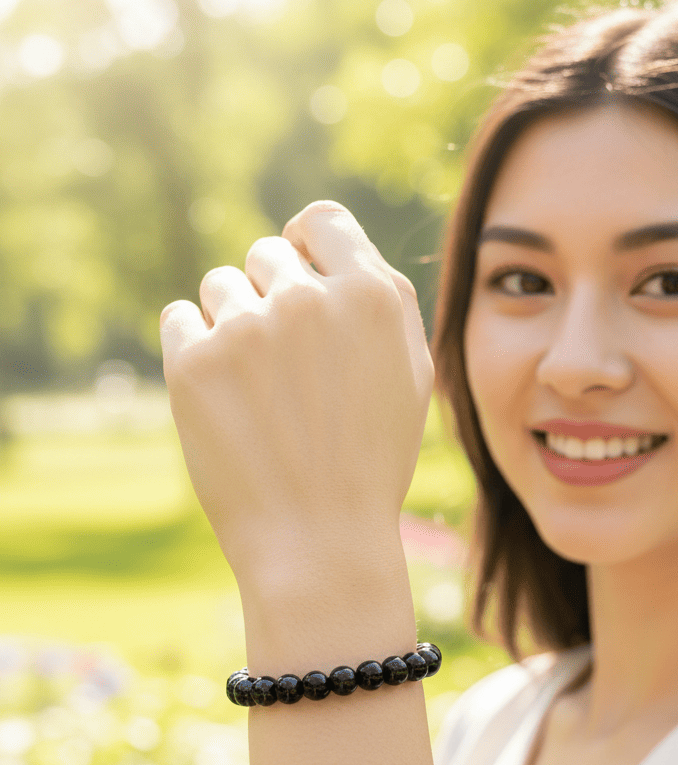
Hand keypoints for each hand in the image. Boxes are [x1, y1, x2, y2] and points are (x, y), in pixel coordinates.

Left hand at [160, 201, 432, 593]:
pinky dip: (195, 348)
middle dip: (273, 296)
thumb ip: (381, 299)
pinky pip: (179, 317)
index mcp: (373, 296)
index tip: (300, 270)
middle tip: (287, 365)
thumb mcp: (411, 376)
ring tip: (259, 391)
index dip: (309, 244)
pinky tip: (224, 397)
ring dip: (233, 322)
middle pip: (268, 253)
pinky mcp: (193, 362)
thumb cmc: (371, 460)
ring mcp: (247, 329)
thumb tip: (327, 246)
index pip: (322, 221)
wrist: (320, 543)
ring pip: (219, 285)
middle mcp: (309, 300)